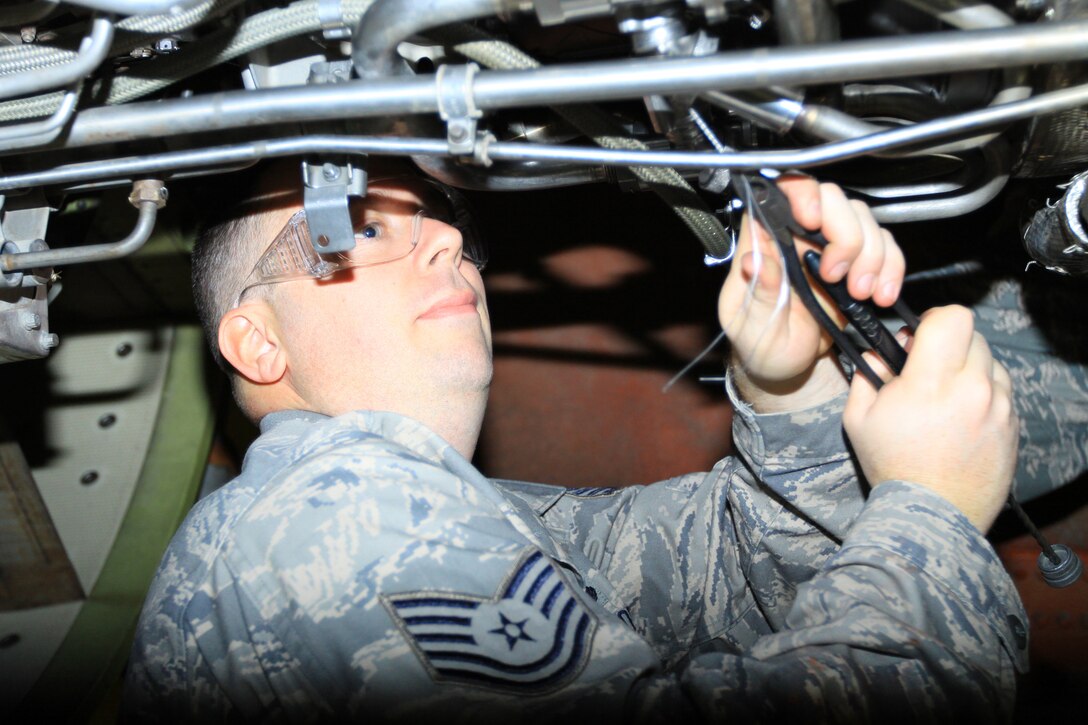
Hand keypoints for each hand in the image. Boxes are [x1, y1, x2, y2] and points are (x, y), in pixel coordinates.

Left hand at [719, 178, 904, 389]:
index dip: (801, 194)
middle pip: (831, 200)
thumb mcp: (750, 326)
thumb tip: (753, 261)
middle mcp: (796, 235)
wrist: (787, 369)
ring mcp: (829, 246)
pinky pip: (885, 246)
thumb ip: (756, 293)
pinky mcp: (857, 263)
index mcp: (762, 241)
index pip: (780, 192)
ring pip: (862, 220)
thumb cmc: (760, 343)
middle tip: (837, 276)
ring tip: (860, 292)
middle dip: (845, 235)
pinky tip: (882, 294)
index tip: (811, 221)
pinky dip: (891, 268)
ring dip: (871, 255)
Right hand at [842, 306, 1017, 531]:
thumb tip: (875, 354)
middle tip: (928, 368)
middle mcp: (973, 388)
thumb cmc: (892, 466)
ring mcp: (999, 408)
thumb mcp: (859, 419)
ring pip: (991, 363)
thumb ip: (865, 376)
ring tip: (947, 397)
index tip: (920, 335)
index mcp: (932, 382)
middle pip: (973, 336)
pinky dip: (984, 395)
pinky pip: (1002, 393)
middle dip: (949, 345)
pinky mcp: (1013, 426)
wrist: (932, 514)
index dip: (935, 319)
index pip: (953, 319)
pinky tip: (961, 418)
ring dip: (969, 369)